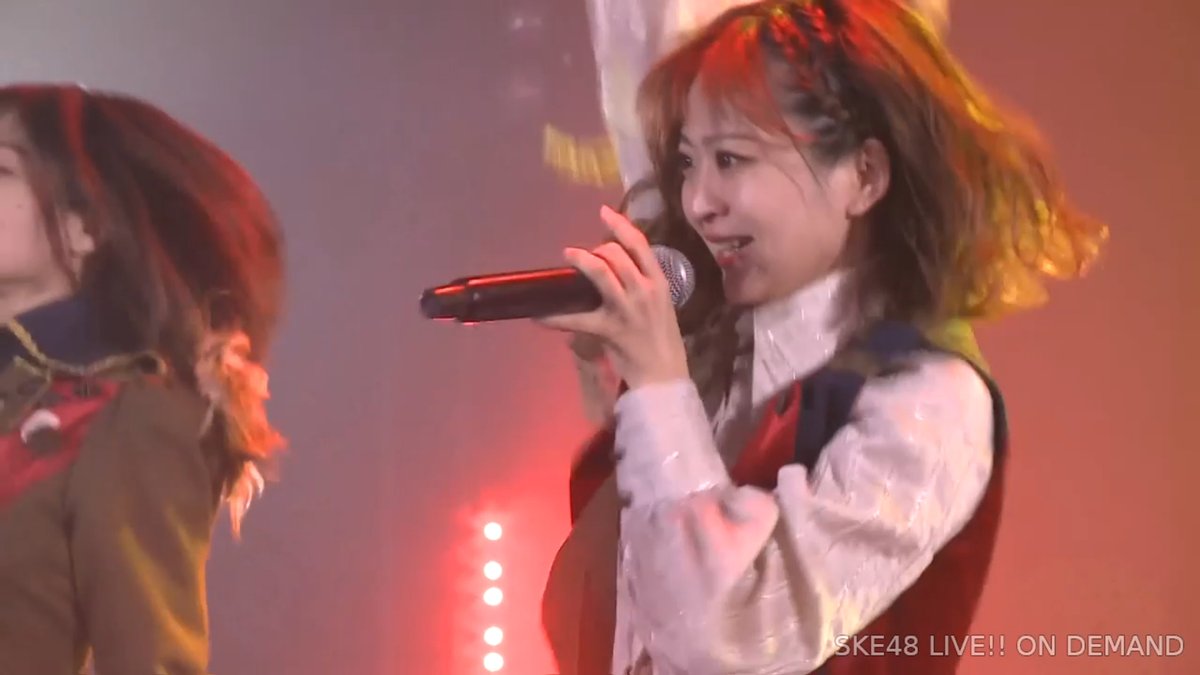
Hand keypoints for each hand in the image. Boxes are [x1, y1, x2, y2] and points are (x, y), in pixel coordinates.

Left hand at [537, 205, 688, 389]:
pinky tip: (537, 316)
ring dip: (580, 260)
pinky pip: (577, 318)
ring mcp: (627, 308)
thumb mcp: (659, 305)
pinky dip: (554, 317)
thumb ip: (641, 285)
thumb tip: (614, 269)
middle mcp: (645, 290)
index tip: (604, 212)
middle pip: (617, 254)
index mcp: (659, 282)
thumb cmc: (661, 340)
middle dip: (596, 248)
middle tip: (582, 254)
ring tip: (567, 255)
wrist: (664, 375)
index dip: (620, 224)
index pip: (640, 244)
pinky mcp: (610, 328)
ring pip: (601, 272)